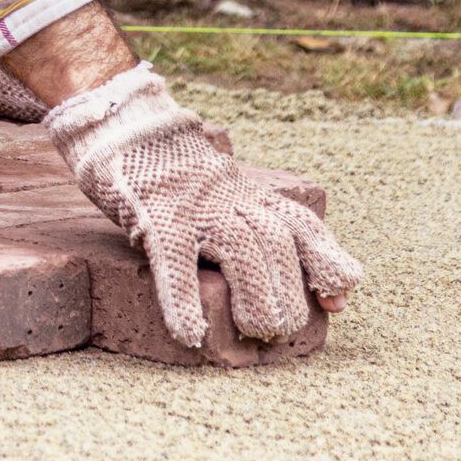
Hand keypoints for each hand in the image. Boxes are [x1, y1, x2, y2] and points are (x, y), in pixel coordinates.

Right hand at [46, 62, 361, 345]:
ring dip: (255, 299)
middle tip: (279, 331)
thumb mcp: (226, 192)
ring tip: (256, 333)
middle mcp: (230, 198)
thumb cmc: (177, 175)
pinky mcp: (155, 216)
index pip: (302, 227)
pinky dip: (184, 301)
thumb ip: (258, 223)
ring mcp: (194, 206)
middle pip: (276, 245)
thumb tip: (302, 270)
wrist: (122, 126)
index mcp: (250, 194)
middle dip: (288, 294)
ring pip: (241, 251)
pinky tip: (190, 335)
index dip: (326, 263)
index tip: (338, 297)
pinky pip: (174, 262)